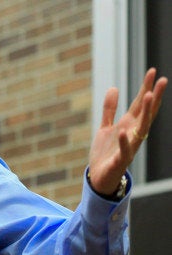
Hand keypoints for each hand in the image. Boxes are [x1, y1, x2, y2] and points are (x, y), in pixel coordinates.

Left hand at [89, 68, 167, 194]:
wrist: (99, 177)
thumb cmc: (105, 153)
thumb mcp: (105, 127)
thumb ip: (110, 109)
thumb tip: (114, 88)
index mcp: (129, 125)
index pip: (140, 104)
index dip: (146, 88)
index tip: (152, 71)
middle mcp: (132, 134)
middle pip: (146, 113)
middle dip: (154, 97)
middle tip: (162, 79)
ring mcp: (128, 147)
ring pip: (141, 129)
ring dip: (146, 113)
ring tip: (149, 96)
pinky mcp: (120, 160)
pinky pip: (124, 150)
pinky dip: (124, 141)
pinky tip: (124, 130)